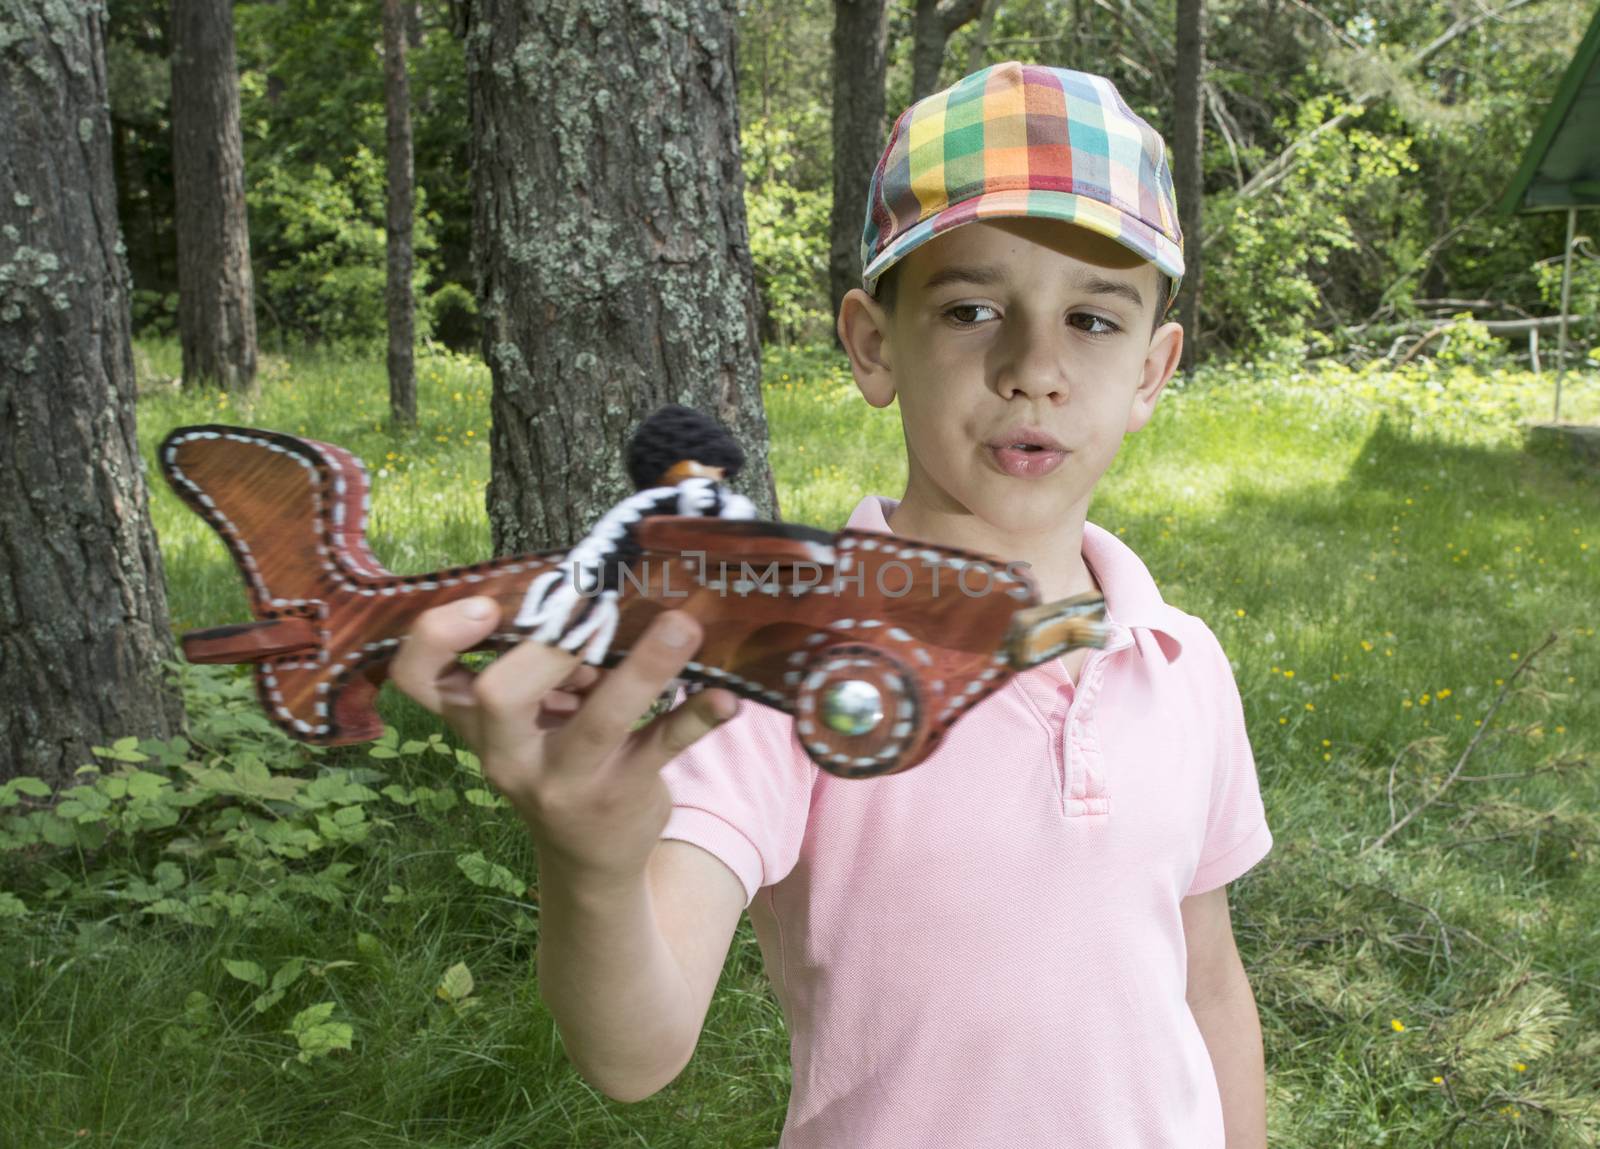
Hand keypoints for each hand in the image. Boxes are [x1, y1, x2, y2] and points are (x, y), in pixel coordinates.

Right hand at [389, 597, 739, 884]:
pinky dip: (698, 718)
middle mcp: (509, 754)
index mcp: (475, 724)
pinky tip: (727, 698)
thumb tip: (599, 592)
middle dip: (545, 647)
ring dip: (642, 669)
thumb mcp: (532, 720)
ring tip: (681, 625)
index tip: (482, 604)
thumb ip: (546, 665)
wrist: (590, 858)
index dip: (436, 637)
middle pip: (497, 696)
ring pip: (597, 721)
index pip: (420, 678)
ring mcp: (566, 780)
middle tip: (590, 604)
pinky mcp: (623, 792)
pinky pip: (662, 747)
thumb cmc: (558, 758)